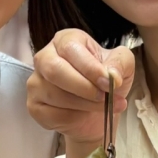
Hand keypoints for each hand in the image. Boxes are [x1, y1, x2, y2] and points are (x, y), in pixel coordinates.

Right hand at [27, 28, 135, 142]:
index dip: (89, 67)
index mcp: (65, 40)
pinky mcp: (34, 106)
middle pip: (55, 69)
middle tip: (104, 97)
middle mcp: (45, 58)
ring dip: (84, 105)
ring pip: (54, 94)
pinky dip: (73, 118)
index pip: (70, 48)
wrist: (97, 114)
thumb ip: (120, 63)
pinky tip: (85, 115)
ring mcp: (36, 82)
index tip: (109, 83)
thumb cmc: (105, 84)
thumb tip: (112, 75)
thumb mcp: (122, 67)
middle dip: (83, 87)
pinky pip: (51, 113)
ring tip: (104, 107)